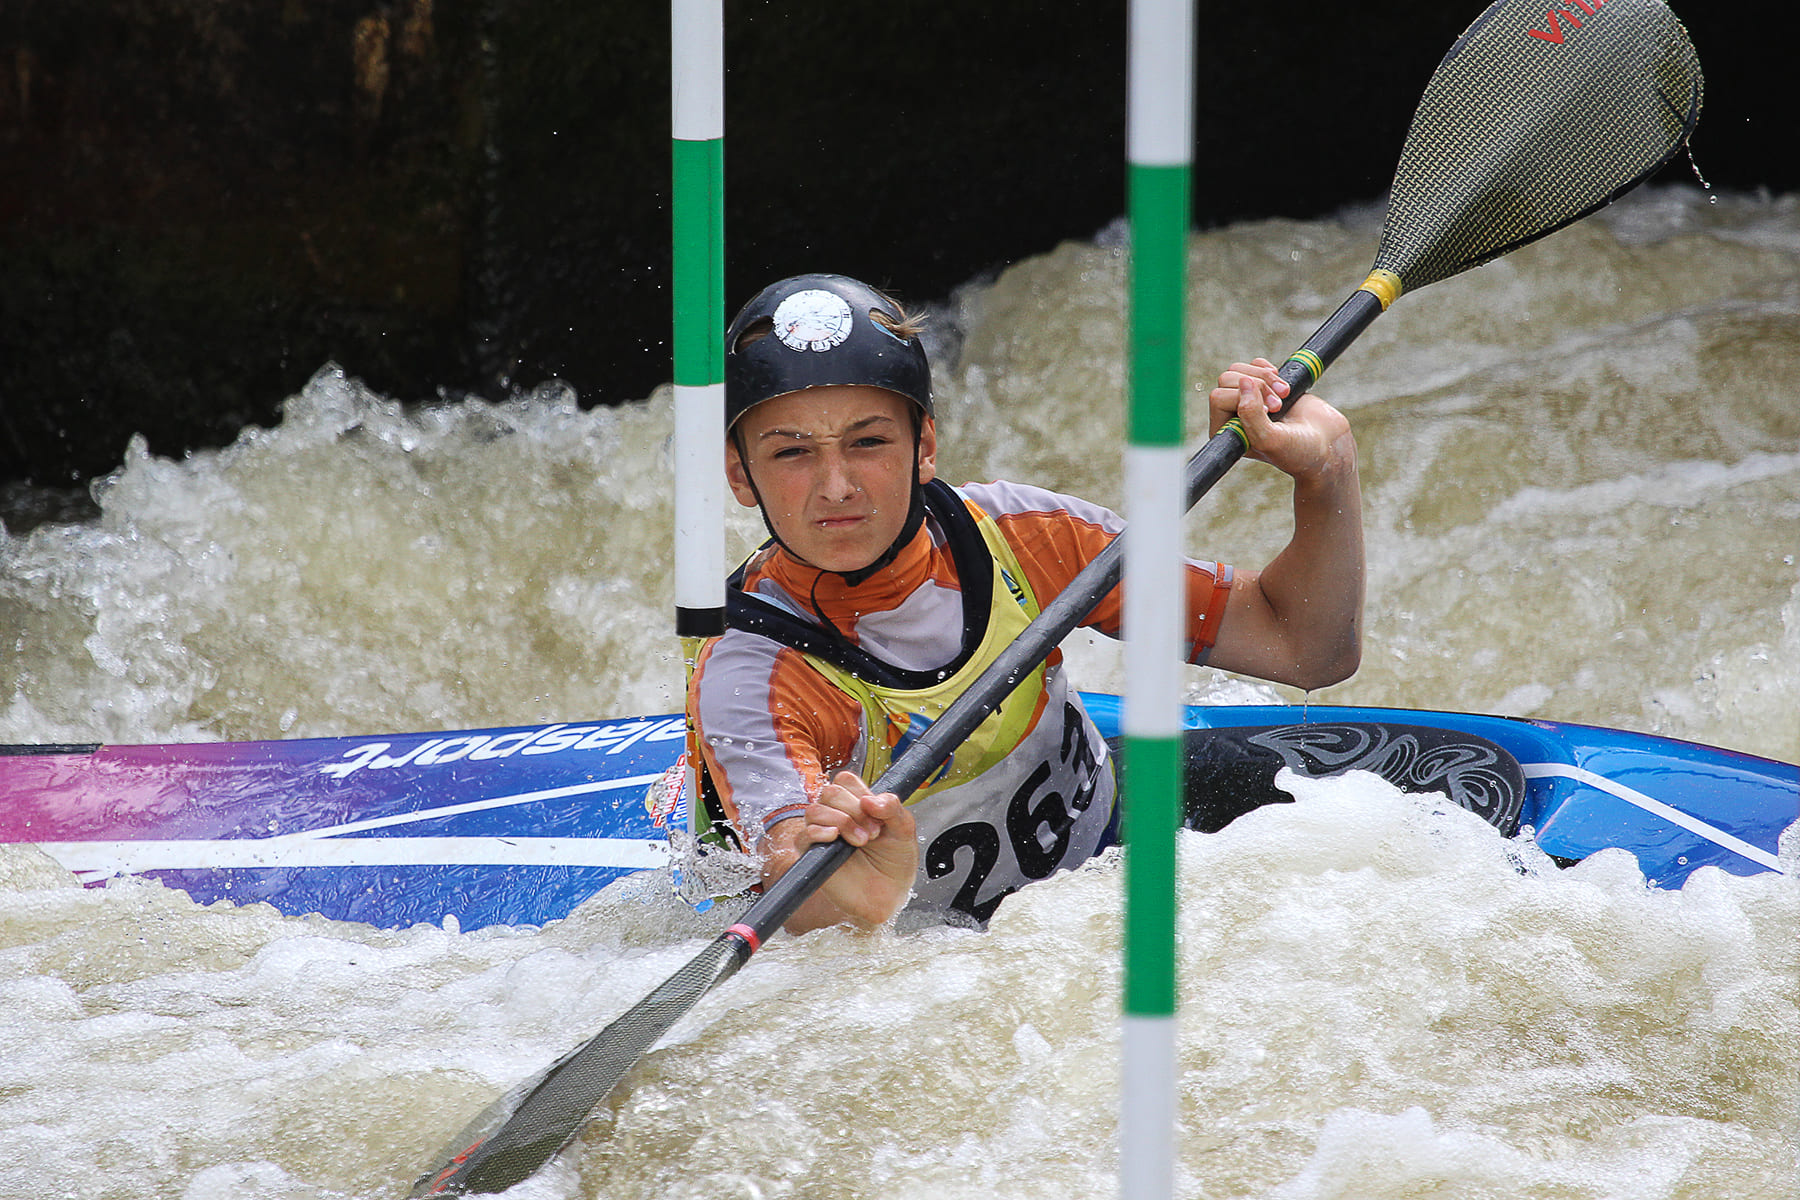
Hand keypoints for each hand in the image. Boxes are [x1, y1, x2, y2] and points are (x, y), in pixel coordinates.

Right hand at [761, 770, 917, 932]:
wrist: (889, 895)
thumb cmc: (894, 862)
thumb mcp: (904, 830)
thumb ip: (892, 808)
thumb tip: (870, 800)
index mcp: (856, 804)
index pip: (846, 780)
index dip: (861, 793)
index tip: (878, 814)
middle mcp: (837, 815)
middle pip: (831, 792)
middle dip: (855, 810)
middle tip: (873, 833)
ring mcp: (823, 834)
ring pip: (815, 810)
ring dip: (841, 821)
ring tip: (861, 841)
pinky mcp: (813, 854)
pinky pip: (803, 835)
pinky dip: (819, 832)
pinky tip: (836, 838)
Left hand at [1209, 359, 1355, 487]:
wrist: (1327, 444)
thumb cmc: (1298, 451)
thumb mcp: (1271, 439)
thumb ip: (1251, 415)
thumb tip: (1243, 382)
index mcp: (1226, 432)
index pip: (1218, 397)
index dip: (1245, 399)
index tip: (1270, 412)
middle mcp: (1232, 415)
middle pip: (1227, 379)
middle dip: (1258, 386)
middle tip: (1279, 405)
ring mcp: (1247, 399)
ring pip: (1239, 370)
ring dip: (1266, 379)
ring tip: (1285, 395)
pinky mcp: (1263, 386)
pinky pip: (1255, 365)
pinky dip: (1270, 371)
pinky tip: (1284, 387)